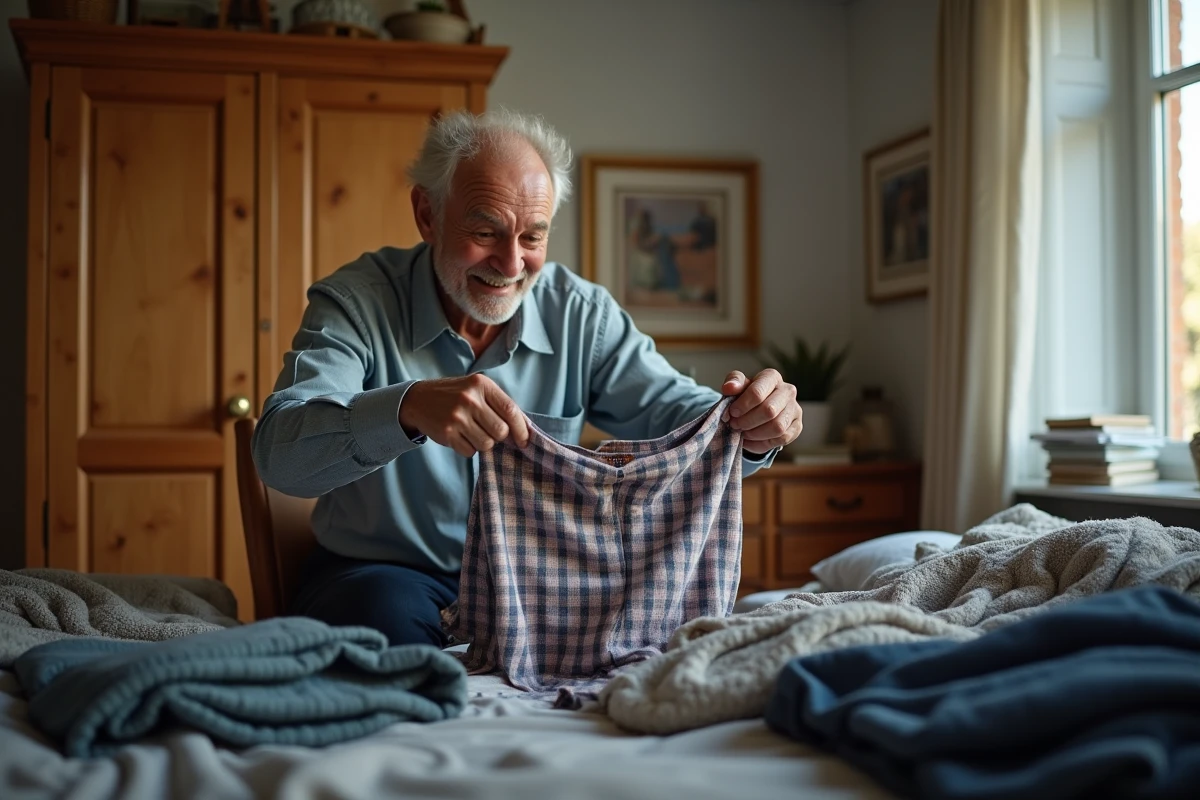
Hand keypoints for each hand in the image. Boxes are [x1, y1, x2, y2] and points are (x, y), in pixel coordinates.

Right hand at [399, 375, 528, 457]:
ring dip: (483, 443)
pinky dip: (468, 448)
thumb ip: (498, 404)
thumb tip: (524, 429)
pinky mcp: (447, 432)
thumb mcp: (476, 390)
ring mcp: (457, 416)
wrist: (418, 400)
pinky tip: (459, 436)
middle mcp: (470, 398)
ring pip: (487, 444)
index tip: (524, 441)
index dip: (521, 429)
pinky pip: (470, 452)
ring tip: (471, 432)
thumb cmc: (454, 396)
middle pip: (501, 431)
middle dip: (498, 437)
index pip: (511, 410)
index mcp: (481, 384)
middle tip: (487, 430)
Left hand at [720, 369, 801, 453]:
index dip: (742, 405)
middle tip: (735, 425)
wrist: (757, 409)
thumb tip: (729, 388)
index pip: (757, 392)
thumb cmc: (746, 395)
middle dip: (748, 421)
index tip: (732, 412)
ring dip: (755, 433)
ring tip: (743, 432)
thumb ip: (733, 383)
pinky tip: (751, 440)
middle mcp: (788, 391)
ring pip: (777, 427)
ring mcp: (795, 409)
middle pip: (769, 411)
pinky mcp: (797, 426)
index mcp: (772, 377)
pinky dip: (762, 443)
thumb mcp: (737, 386)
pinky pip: (782, 439)